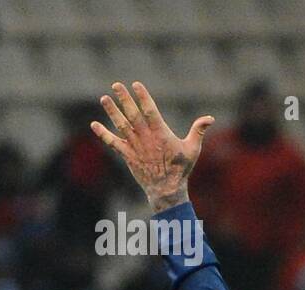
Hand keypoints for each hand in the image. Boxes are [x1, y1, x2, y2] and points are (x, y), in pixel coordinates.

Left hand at [90, 81, 214, 212]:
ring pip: (121, 125)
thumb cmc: (181, 169)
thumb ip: (199, 131)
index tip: (136, 85)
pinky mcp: (127, 156)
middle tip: (116, 85)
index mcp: (161, 134)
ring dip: (112, 112)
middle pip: (133, 114)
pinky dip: (103, 134)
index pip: (150, 111)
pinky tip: (94, 125)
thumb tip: (210, 118)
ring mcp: (135, 147)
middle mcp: (146, 138)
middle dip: (124, 99)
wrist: (167, 189)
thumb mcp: (193, 149)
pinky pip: (113, 143)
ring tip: (104, 99)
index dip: (143, 97)